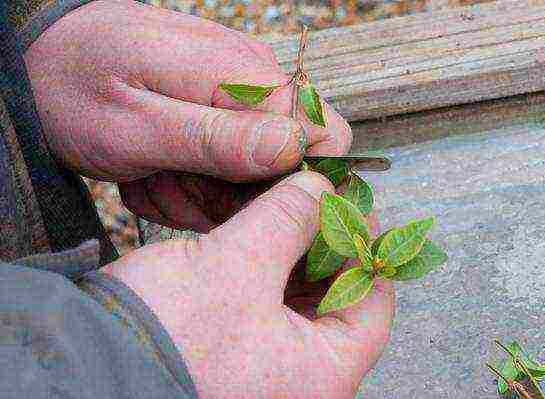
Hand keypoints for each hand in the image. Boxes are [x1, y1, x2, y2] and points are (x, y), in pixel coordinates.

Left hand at [25, 0, 351, 230]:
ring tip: (153, 176)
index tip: (235, 199)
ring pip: (255, 173)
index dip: (293, 183)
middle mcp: (252, 81)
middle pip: (290, 164)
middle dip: (233, 194)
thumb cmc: (75, 87)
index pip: (326, 136)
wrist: (39, 58)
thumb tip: (295, 152)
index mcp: (244, 77)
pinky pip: (228, 163)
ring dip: (203, 190)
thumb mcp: (135, 128)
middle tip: (171, 185)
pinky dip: (191, 179)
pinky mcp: (219, 110)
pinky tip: (154, 171)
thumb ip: (216, 140)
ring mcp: (237, 95)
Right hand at [104, 172, 394, 398]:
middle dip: (328, 245)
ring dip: (296, 254)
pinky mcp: (236, 356)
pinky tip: (259, 237)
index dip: (365, 246)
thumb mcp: (238, 264)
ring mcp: (267, 370)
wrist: (84, 364)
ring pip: (300, 302)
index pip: (373, 302)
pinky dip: (269, 270)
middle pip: (338, 301)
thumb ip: (290, 220)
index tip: (350, 207)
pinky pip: (268, 307)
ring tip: (288, 211)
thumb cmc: (166, 334)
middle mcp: (300, 381)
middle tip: (317, 201)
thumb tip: (320, 190)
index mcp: (322, 373)